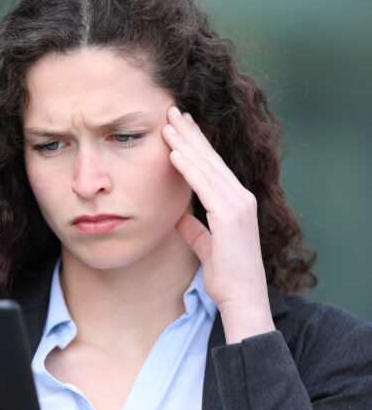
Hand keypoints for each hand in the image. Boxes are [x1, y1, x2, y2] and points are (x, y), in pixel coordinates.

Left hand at [161, 105, 274, 343]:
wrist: (241, 298)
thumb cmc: (226, 274)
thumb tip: (176, 214)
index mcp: (235, 201)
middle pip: (210, 159)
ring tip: (167, 125)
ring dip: (185, 144)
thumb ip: (193, 227)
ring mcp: (238, 205)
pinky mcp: (231, 216)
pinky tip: (174, 153)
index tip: (177, 126)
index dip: (194, 143)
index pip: (211, 165)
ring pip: (207, 167)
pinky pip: (205, 186)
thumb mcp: (204, 244)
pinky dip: (189, 168)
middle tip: (171, 111)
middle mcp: (240, 197)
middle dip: (189, 133)